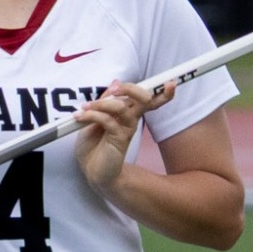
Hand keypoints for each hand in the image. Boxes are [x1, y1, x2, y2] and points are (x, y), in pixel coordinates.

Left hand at [73, 80, 175, 196]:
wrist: (91, 170)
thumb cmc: (94, 144)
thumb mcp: (95, 116)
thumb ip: (106, 100)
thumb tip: (117, 81)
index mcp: (128, 112)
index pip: (147, 99)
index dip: (161, 92)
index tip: (171, 83)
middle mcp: (131, 120)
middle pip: (144, 99)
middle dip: (132, 89)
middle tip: (115, 89)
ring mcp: (127, 130)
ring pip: (122, 107)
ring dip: (101, 103)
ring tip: (84, 108)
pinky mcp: (119, 140)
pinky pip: (108, 120)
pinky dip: (92, 115)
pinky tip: (80, 117)